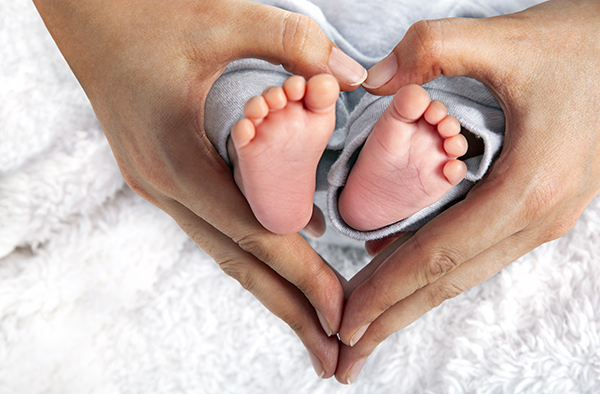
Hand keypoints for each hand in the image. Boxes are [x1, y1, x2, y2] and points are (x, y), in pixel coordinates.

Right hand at [32, 0, 367, 377]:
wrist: (84, 11)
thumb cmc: (144, 10)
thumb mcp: (221, 18)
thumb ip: (291, 43)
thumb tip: (351, 76)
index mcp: (177, 158)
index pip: (255, 234)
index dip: (303, 276)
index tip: (343, 314)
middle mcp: (163, 185)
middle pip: (238, 264)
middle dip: (290, 313)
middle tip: (333, 359)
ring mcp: (157, 185)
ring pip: (224, 252)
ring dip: (271, 290)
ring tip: (313, 328)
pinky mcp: (162, 175)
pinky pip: (214, 226)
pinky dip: (253, 251)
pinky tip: (284, 259)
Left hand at [334, 0, 599, 382]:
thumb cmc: (597, 43)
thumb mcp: (508, 39)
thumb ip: (433, 48)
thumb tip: (375, 77)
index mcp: (527, 189)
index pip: (438, 255)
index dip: (386, 290)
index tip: (345, 321)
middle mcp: (538, 218)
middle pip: (450, 281)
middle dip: (393, 318)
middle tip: (346, 354)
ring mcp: (547, 217)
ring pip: (467, 271)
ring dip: (415, 300)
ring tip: (371, 325)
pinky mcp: (548, 204)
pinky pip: (484, 248)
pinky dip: (442, 267)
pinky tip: (412, 268)